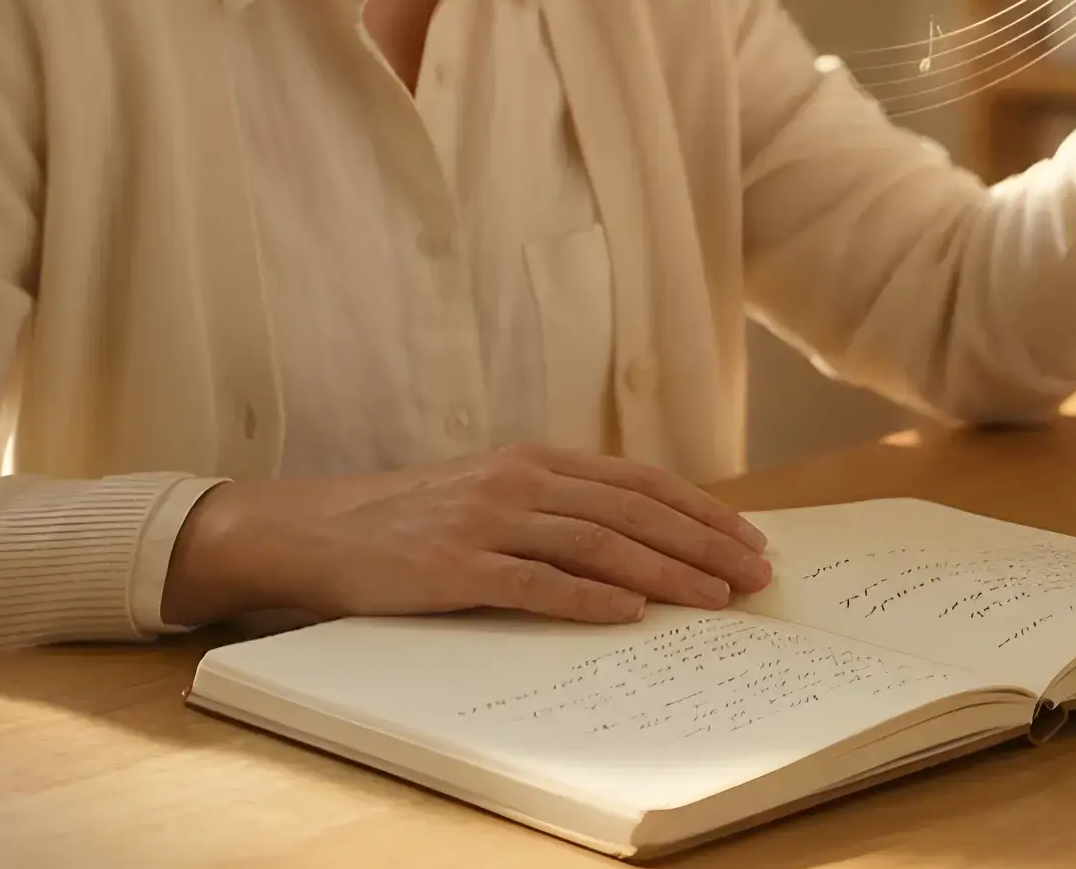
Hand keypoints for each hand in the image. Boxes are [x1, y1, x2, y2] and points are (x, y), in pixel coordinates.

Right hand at [159, 442, 774, 627]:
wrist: (321, 528)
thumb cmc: (417, 520)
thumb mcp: (496, 494)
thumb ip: (562, 507)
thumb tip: (647, 541)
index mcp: (536, 460)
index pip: (640, 483)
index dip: (701, 511)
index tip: (750, 541)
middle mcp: (519, 481)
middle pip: (632, 511)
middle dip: (703, 544)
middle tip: (754, 575)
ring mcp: (487, 521)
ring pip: (597, 544)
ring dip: (665, 572)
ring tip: (714, 598)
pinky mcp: (455, 565)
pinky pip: (534, 582)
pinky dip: (587, 598)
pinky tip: (629, 614)